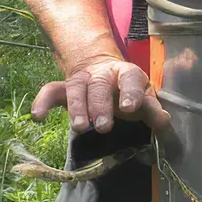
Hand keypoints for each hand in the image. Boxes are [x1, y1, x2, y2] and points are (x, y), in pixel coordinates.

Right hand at [30, 54, 169, 133]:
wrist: (104, 73)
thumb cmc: (128, 92)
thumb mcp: (144, 98)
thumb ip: (152, 110)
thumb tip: (163, 123)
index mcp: (127, 73)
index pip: (130, 79)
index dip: (130, 93)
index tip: (129, 109)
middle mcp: (103, 74)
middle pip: (99, 86)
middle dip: (100, 105)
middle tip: (103, 126)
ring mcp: (82, 80)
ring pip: (76, 88)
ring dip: (77, 108)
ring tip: (80, 127)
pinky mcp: (66, 88)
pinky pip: (51, 91)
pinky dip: (43, 101)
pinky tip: (38, 116)